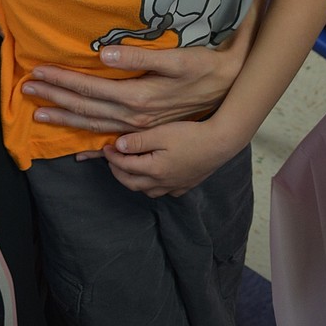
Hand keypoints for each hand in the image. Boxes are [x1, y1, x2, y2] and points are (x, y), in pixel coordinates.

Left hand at [22, 41, 243, 135]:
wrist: (232, 99)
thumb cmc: (204, 70)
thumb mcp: (176, 59)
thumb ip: (139, 56)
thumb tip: (104, 53)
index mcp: (137, 98)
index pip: (89, 89)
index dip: (61, 80)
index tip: (36, 72)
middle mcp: (134, 120)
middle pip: (85, 110)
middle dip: (54, 98)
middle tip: (25, 90)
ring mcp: (141, 131)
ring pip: (95, 128)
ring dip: (67, 119)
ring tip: (40, 114)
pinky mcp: (148, 135)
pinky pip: (113, 145)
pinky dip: (94, 148)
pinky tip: (80, 152)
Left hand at [97, 118, 235, 198]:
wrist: (220, 143)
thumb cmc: (190, 135)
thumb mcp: (161, 133)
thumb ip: (138, 141)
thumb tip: (118, 146)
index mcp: (154, 170)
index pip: (124, 166)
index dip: (112, 157)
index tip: (106, 147)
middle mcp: (162, 183)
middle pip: (132, 183)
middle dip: (117, 172)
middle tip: (111, 159)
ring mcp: (174, 186)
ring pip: (146, 190)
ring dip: (133, 180)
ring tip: (128, 166)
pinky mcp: (185, 186)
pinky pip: (162, 191)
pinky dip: (152, 185)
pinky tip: (153, 175)